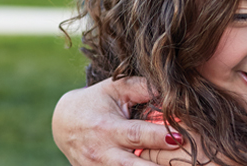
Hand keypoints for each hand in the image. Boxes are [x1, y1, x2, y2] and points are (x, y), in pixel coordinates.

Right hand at [52, 77, 180, 165]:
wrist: (63, 124)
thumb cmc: (95, 102)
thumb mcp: (114, 89)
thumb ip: (140, 87)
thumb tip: (169, 89)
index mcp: (106, 128)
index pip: (135, 134)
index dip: (156, 137)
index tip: (178, 137)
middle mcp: (102, 152)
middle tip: (182, 164)